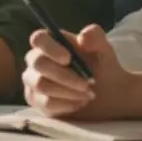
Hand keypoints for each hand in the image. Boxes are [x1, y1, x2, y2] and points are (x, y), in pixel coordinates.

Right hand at [22, 25, 141, 119]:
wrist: (108, 97)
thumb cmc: (102, 69)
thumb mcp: (105, 51)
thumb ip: (96, 37)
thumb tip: (83, 36)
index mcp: (51, 42)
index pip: (38, 38)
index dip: (50, 48)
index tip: (68, 58)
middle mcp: (37, 60)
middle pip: (38, 63)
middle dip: (65, 76)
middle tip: (87, 84)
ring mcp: (33, 81)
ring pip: (41, 84)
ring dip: (68, 91)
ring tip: (87, 94)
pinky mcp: (36, 101)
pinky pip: (45, 103)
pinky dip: (66, 104)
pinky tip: (79, 103)